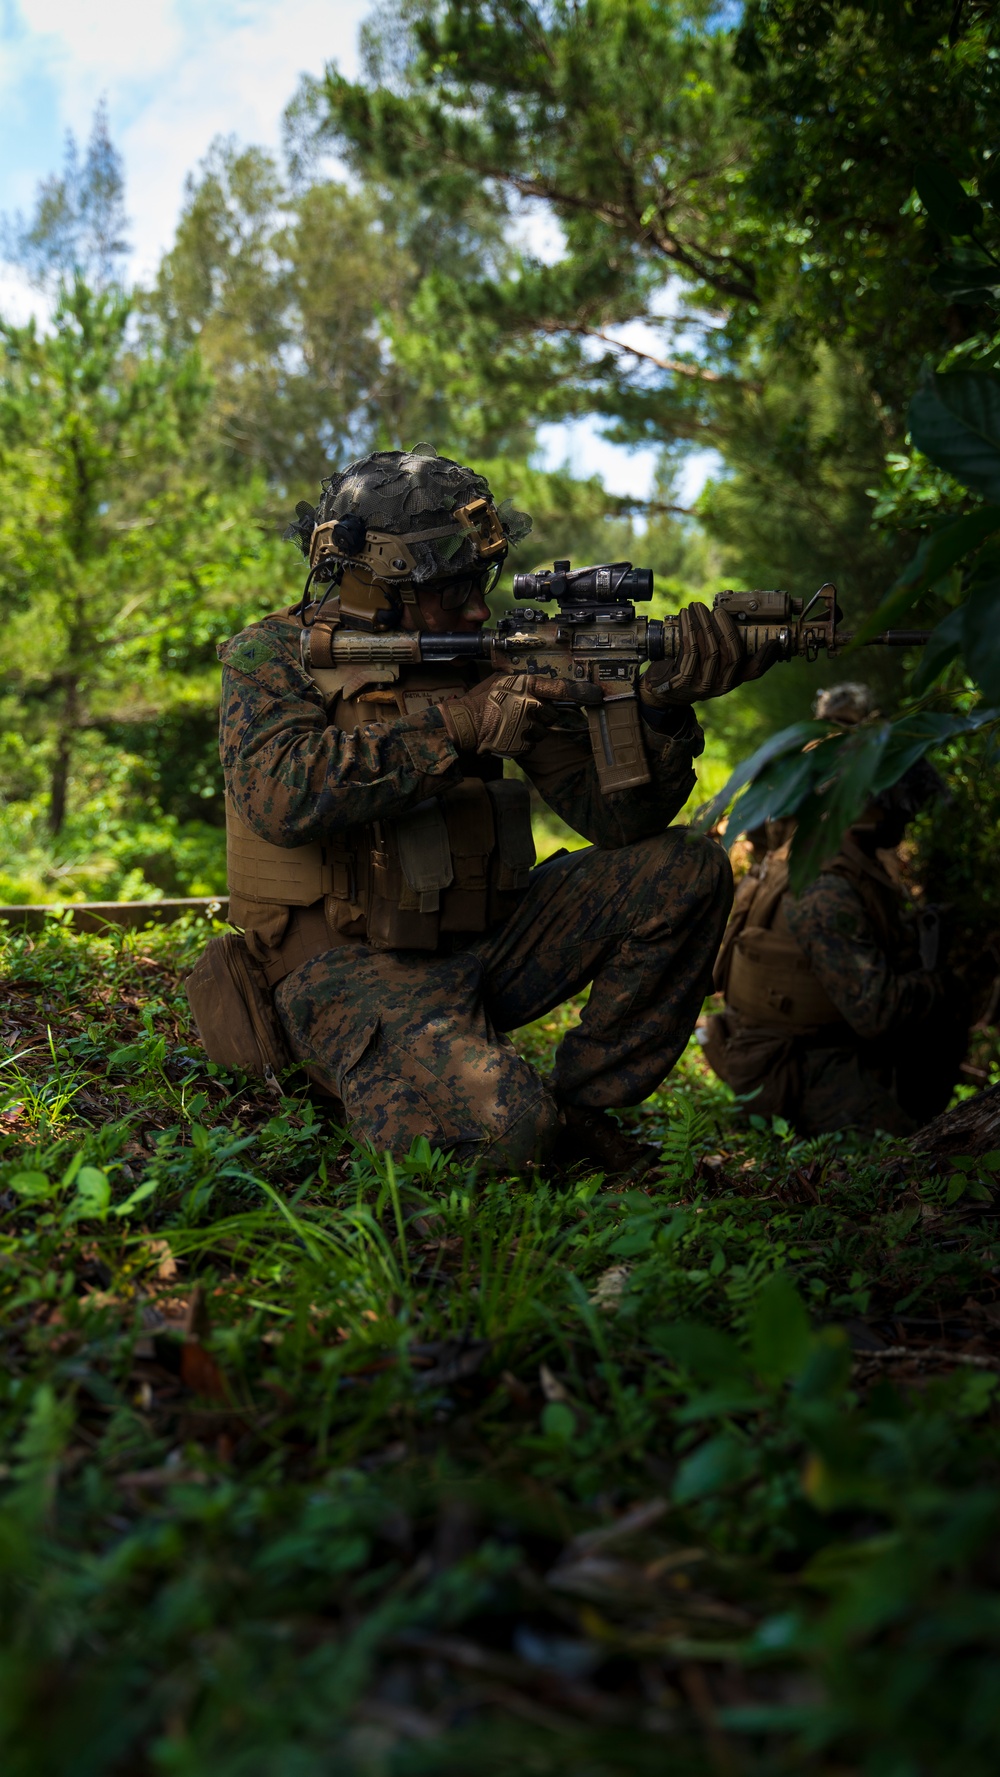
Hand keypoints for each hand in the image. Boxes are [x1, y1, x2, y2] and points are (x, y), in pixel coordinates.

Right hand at [438, 673, 600, 756]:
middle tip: (524, 713)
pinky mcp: (520, 744)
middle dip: (542, 715)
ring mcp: (525, 726)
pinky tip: (509, 734)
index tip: (596, 695)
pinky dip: (523, 741)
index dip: (580, 692)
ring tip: (513, 724)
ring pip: (542, 731)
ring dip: (532, 729)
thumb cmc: (481, 700)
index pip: (560, 688)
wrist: (464, 723)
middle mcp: (529, 705)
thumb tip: (538, 682)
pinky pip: (530, 743)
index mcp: (526, 686)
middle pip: (551, 714)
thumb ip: (522, 681)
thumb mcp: (501, 680)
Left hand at [641, 601, 779, 705]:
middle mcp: (719, 686)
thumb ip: (722, 651)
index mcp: (729, 681)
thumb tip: (734, 621)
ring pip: (710, 649)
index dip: (766, 656)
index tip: (774, 640)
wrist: (659, 691)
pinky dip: (689, 629)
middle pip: (731, 654)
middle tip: (717, 610)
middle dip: (725, 627)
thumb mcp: (708, 665)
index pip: (754, 671)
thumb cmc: (685, 671)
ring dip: (704, 623)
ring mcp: (701, 685)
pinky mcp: (683, 681)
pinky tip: (685, 616)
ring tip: (697, 607)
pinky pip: (690, 650)